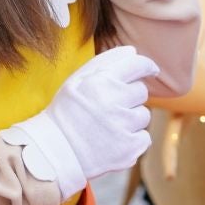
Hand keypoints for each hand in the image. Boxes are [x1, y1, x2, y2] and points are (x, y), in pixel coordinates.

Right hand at [1, 45, 158, 196]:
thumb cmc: (65, 112)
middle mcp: (113, 101)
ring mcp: (123, 126)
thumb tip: (132, 52)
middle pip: (141, 91)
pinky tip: (113, 141)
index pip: (137, 65)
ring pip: (143, 115)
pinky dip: (132, 140)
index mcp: (100, 81)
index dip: (146, 66)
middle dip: (129, 97)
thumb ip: (105, 62)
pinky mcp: (129, 149)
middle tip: (109, 107)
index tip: (151, 70)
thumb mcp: (76, 80)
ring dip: (131, 120)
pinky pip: (144, 138)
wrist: (53, 153)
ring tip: (108, 126)